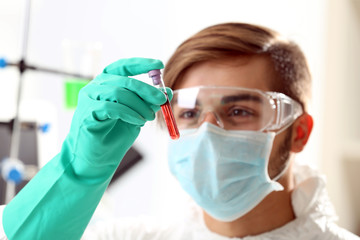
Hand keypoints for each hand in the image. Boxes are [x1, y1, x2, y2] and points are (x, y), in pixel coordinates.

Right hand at [67, 57, 170, 177]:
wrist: (97, 159)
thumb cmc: (114, 136)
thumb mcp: (137, 116)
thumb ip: (149, 103)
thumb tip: (167, 92)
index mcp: (107, 83)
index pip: (123, 67)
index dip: (141, 64)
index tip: (159, 65)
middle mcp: (96, 87)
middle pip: (125, 80)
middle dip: (147, 90)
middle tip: (161, 99)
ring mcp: (89, 98)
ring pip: (119, 92)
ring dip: (140, 105)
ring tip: (149, 117)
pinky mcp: (87, 112)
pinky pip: (112, 107)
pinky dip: (129, 113)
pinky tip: (138, 121)